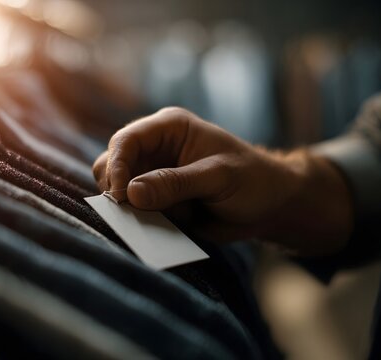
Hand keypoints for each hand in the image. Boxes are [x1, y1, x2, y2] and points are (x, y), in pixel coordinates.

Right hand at [93, 107, 352, 254]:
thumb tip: (132, 193)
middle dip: (118, 189)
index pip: (126, 141)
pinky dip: (144, 222)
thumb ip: (176, 184)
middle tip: (131, 212)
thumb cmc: (252, 180)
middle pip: (111, 165)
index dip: (117, 166)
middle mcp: (155, 149)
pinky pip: (136, 213)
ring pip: (119, 192)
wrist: (269, 206)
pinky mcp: (157, 202)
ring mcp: (153, 177)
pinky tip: (174, 224)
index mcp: (169, 129)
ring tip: (165, 218)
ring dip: (132, 209)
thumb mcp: (218, 178)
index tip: (122, 196)